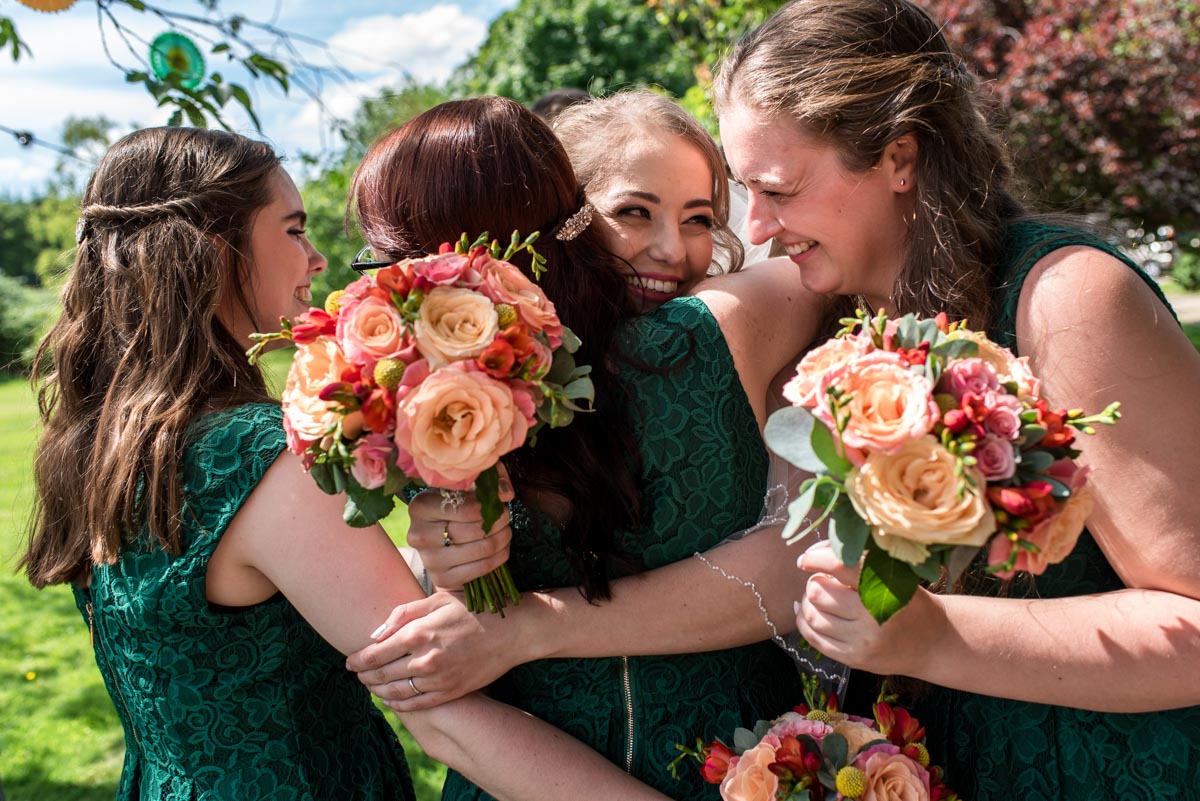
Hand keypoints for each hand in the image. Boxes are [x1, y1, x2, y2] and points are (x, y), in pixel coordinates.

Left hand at [345, 590, 524, 711]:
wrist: (512, 631)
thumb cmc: (474, 609)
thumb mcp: (438, 599)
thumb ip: (403, 614)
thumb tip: (375, 635)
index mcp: (420, 633)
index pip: (375, 654)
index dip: (357, 660)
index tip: (350, 660)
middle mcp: (426, 659)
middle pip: (381, 675)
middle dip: (364, 676)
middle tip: (357, 673)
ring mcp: (439, 679)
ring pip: (395, 693)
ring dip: (378, 691)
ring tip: (371, 685)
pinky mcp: (451, 692)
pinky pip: (416, 705)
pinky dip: (398, 704)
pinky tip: (391, 698)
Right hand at [407, 465, 514, 589]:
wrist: (439, 541)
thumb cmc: (453, 508)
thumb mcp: (464, 487)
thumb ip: (487, 481)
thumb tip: (505, 492)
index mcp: (420, 507)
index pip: (462, 508)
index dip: (487, 506)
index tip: (501, 503)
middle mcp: (419, 535)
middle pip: (473, 530)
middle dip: (498, 522)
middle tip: (505, 517)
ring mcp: (429, 560)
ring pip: (480, 549)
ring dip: (501, 539)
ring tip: (506, 531)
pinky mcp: (442, 579)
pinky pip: (481, 568)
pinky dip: (499, 557)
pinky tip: (502, 548)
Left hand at [795, 541, 932, 674]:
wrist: (933, 642)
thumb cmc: (909, 601)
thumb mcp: (894, 576)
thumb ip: (858, 562)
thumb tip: (815, 553)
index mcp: (885, 588)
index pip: (840, 567)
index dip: (816, 559)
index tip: (807, 558)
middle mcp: (873, 617)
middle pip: (818, 592)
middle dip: (815, 582)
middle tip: (823, 581)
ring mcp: (862, 641)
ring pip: (812, 615)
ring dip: (808, 602)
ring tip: (819, 598)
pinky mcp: (853, 659)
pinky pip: (814, 638)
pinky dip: (805, 622)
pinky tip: (811, 613)